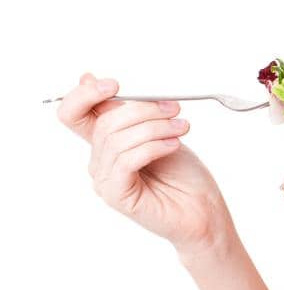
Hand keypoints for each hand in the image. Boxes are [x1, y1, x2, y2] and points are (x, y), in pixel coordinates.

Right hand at [55, 73, 231, 251]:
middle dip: (142, 110)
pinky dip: (152, 147)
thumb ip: (128, 111)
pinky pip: (126, 160)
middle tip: (173, 109)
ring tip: (181, 128)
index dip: (86, 95)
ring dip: (154, 127)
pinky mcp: (117, 195)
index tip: (114, 84)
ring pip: (117, 139)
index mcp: (104, 143)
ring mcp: (105, 180)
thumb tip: (89, 78)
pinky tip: (173, 146)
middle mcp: (99, 162)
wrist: (203, 211)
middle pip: (103, 122)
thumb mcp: (157, 131)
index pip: (73, 113)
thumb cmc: (184, 175)